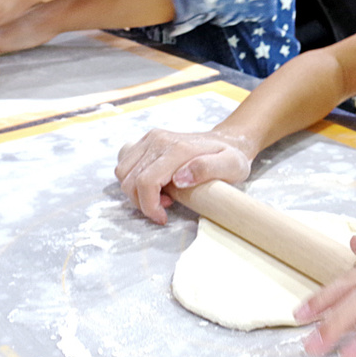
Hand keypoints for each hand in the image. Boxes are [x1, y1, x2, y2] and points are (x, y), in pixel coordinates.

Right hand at [113, 128, 255, 223]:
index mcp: (177, 149)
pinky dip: (133, 180)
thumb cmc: (232, 157)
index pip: (146, 182)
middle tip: (167, 206)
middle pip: (130, 180)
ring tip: (162, 196)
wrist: (228, 140)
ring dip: (136, 191)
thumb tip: (179, 178)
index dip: (149, 206)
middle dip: (143, 202)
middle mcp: (159, 140)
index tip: (163, 218)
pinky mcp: (146, 141)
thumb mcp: (231, 165)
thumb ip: (208, 169)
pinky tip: (154, 185)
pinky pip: (125, 164)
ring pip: (123, 172)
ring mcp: (151, 138)